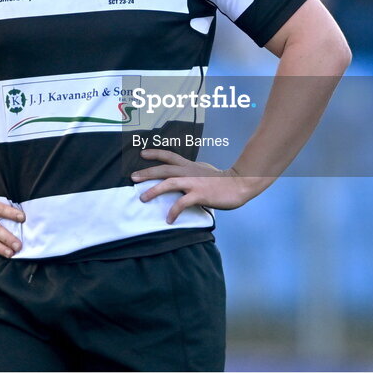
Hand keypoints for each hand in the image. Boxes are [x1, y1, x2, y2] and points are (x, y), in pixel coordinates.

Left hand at [130, 149, 266, 223]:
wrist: (239, 184)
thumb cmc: (223, 180)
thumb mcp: (204, 171)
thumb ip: (192, 172)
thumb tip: (183, 176)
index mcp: (190, 166)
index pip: (170, 156)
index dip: (155, 154)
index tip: (142, 153)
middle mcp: (189, 172)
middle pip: (164, 169)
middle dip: (147, 172)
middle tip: (133, 177)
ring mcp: (193, 183)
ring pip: (169, 184)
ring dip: (154, 190)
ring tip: (143, 198)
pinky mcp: (199, 195)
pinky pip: (182, 203)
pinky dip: (173, 211)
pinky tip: (169, 219)